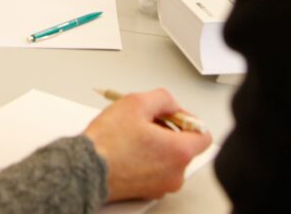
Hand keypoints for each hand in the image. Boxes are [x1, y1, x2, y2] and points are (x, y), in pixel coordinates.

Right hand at [84, 89, 211, 201]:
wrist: (86, 168)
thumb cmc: (108, 141)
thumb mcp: (138, 102)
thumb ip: (164, 98)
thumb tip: (172, 104)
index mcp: (179, 152)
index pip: (203, 134)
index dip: (187, 119)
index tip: (172, 114)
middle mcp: (176, 174)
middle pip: (185, 146)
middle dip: (169, 130)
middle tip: (146, 120)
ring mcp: (162, 186)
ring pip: (170, 158)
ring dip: (158, 144)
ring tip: (134, 134)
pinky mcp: (147, 192)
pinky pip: (157, 170)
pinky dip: (148, 158)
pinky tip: (130, 148)